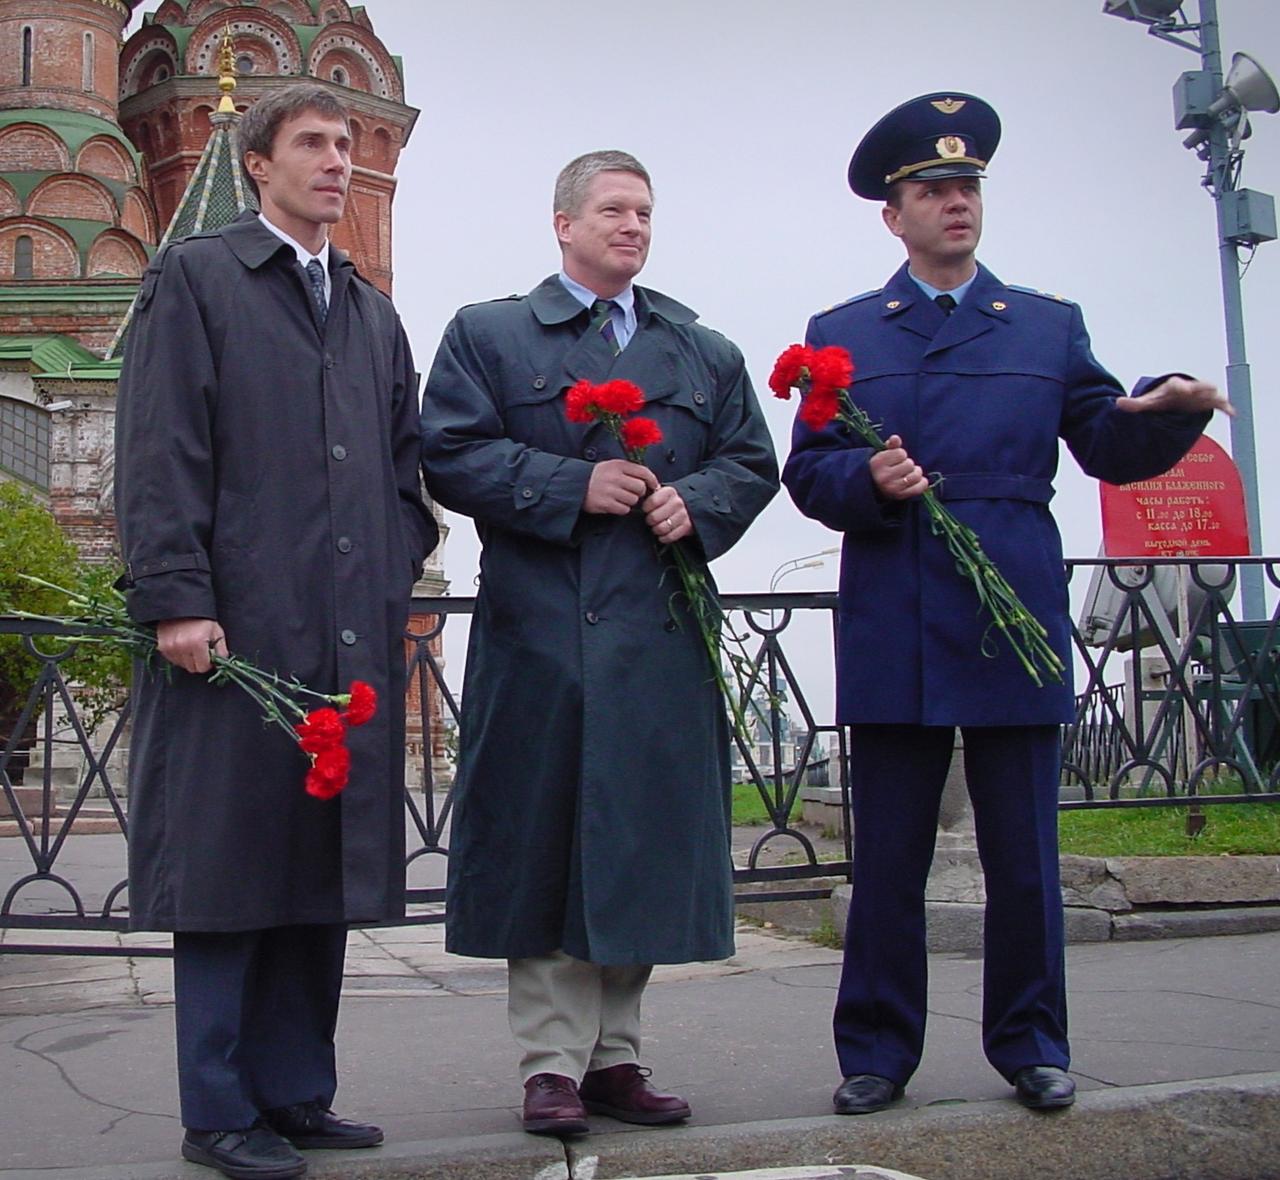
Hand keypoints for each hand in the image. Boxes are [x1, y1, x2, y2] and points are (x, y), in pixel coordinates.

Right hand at [156, 617, 226, 673]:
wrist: (183, 607)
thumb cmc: (202, 619)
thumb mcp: (217, 632)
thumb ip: (221, 650)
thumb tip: (221, 662)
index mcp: (197, 643)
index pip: (202, 667)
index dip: (208, 664)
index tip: (209, 658)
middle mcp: (182, 647)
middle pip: (192, 668)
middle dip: (198, 662)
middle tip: (200, 652)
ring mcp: (170, 647)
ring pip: (182, 665)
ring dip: (187, 659)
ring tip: (191, 647)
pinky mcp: (162, 646)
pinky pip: (172, 660)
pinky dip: (178, 656)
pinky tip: (182, 646)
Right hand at [583, 459, 658, 514]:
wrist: (575, 484)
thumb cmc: (597, 476)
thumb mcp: (612, 466)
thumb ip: (629, 471)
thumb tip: (650, 481)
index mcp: (618, 465)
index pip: (643, 472)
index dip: (652, 480)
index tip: (654, 486)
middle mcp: (615, 477)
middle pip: (640, 488)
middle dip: (639, 492)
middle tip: (632, 493)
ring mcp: (610, 491)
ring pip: (633, 500)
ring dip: (630, 501)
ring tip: (620, 498)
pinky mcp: (605, 504)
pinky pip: (624, 509)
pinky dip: (622, 509)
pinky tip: (615, 504)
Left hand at [643, 485, 693, 543]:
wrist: (687, 509)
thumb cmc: (667, 502)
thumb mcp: (660, 493)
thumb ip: (649, 492)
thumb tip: (636, 494)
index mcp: (669, 492)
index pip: (653, 501)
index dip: (646, 508)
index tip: (646, 509)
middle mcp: (678, 502)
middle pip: (654, 517)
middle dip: (649, 520)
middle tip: (650, 520)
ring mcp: (683, 515)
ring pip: (662, 528)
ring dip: (656, 530)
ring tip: (656, 527)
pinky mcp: (687, 527)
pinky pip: (670, 537)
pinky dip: (663, 538)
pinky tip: (662, 535)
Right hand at [869, 434, 927, 499]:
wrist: (872, 488)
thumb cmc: (881, 468)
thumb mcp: (882, 455)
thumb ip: (891, 445)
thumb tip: (895, 438)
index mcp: (877, 463)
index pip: (901, 453)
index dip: (900, 454)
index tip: (895, 459)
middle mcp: (883, 476)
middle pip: (909, 464)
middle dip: (908, 464)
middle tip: (902, 467)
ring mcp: (892, 488)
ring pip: (915, 475)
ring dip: (915, 473)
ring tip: (910, 473)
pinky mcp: (900, 496)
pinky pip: (919, 488)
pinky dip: (922, 483)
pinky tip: (919, 480)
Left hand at [1116, 376, 1233, 416]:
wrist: (1171, 400)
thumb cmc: (1159, 400)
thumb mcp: (1147, 402)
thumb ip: (1134, 405)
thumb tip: (1117, 403)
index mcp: (1172, 387)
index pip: (1176, 385)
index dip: (1181, 386)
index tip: (1185, 389)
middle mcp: (1188, 388)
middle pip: (1197, 386)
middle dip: (1201, 388)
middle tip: (1209, 390)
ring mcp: (1199, 396)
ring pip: (1210, 394)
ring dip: (1215, 397)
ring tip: (1221, 401)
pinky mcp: (1207, 403)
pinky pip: (1218, 404)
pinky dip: (1226, 407)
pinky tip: (1233, 414)